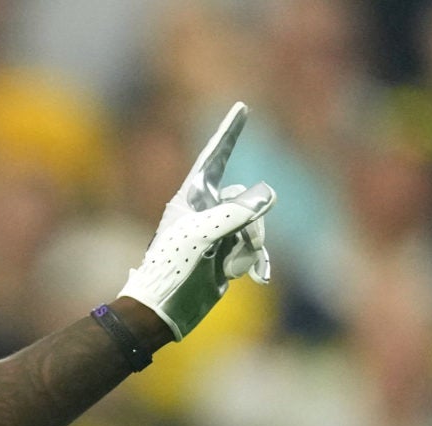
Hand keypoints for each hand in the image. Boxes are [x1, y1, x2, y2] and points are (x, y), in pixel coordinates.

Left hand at [117, 102, 276, 341]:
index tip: (242, 108)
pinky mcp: (226, 255)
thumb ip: (237, 211)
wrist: (163, 310)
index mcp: (192, 197)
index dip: (229, 133)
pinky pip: (253, 248)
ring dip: (250, 246)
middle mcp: (206, 210)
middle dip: (249, 222)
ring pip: (254, 225)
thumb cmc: (172, 268)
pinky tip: (257, 277)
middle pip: (246, 199)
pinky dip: (255, 260)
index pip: (214, 157)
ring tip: (230, 268)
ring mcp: (217, 233)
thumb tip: (268, 191)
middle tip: (230, 247)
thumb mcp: (204, 235)